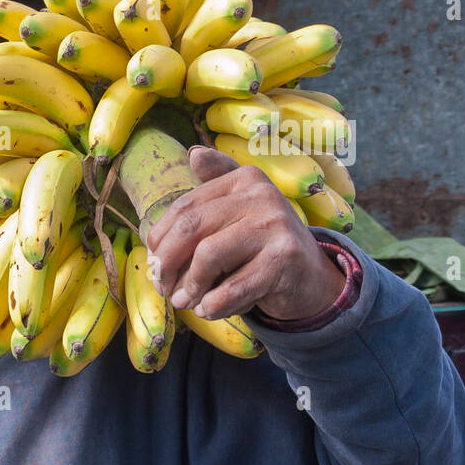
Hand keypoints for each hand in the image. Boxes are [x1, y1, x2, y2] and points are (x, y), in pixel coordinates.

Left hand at [144, 146, 345, 321]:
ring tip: (185, 302)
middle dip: (167, 263)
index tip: (154, 265)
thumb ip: (213, 187)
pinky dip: (213, 304)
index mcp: (244, 179)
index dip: (160, 240)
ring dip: (190, 287)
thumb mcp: (237, 213)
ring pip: (208, 256)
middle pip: (190, 228)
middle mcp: (261, 195)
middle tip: (164, 288)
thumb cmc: (259, 245)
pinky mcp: (285, 258)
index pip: (184, 208)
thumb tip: (193, 154)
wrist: (309, 277)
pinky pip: (234, 286)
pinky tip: (208, 309)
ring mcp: (276, 225)